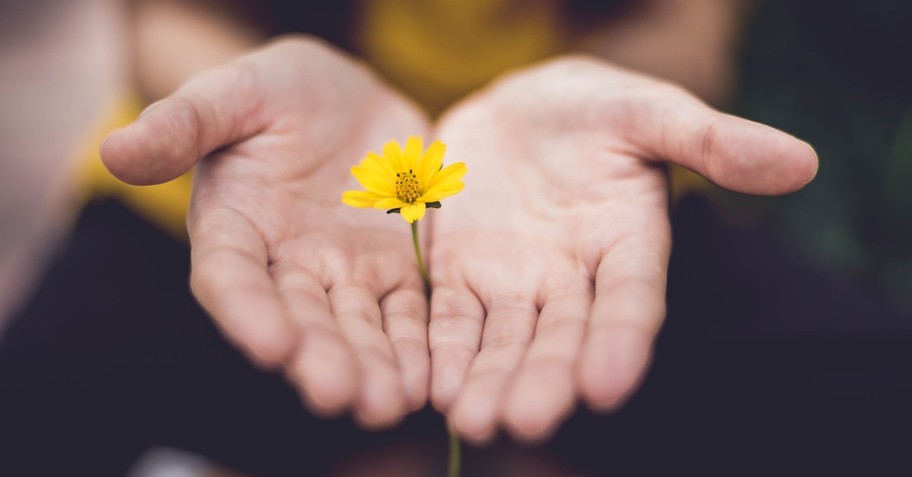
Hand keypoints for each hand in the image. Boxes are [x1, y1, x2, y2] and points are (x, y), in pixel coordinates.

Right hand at [102, 37, 431, 427]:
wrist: (347, 98)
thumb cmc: (278, 91)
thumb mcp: (235, 92)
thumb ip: (184, 123)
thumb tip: (115, 150)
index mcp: (235, 227)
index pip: (232, 277)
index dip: (248, 312)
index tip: (271, 345)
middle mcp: (286, 265)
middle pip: (300, 319)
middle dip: (319, 358)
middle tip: (340, 395)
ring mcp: (344, 272)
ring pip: (357, 327)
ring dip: (372, 366)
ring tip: (389, 403)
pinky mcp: (395, 269)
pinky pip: (407, 312)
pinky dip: (417, 345)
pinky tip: (429, 378)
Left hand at [428, 56, 817, 441]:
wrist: (519, 109)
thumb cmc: (594, 108)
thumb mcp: (648, 111)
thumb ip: (711, 139)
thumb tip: (801, 162)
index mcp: (628, 243)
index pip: (631, 300)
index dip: (621, 341)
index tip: (607, 386)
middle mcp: (573, 278)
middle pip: (562, 336)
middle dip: (545, 379)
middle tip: (525, 421)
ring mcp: (515, 282)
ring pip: (504, 341)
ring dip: (489, 381)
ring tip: (474, 420)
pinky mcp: (461, 274)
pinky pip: (451, 319)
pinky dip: (444, 351)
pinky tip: (433, 387)